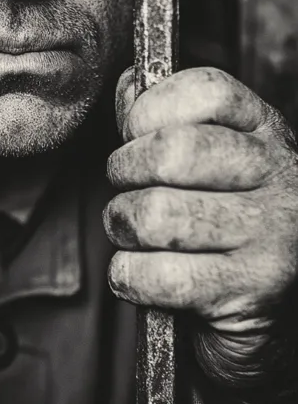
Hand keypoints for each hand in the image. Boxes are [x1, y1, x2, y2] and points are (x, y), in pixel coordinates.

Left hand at [104, 67, 297, 348]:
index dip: (153, 106)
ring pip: (156, 214)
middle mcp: (278, 175)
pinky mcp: (252, 290)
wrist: (279, 317)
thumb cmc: (230, 226)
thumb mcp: (212, 159)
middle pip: (172, 151)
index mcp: (266, 130)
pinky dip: (129, 276)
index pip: (206, 90)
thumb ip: (166, 117)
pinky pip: (158, 275)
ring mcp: (270, 233)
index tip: (135, 132)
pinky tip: (141, 274)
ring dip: (123, 226)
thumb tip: (130, 85)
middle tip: (126, 187)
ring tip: (134, 232)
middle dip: (125, 170)